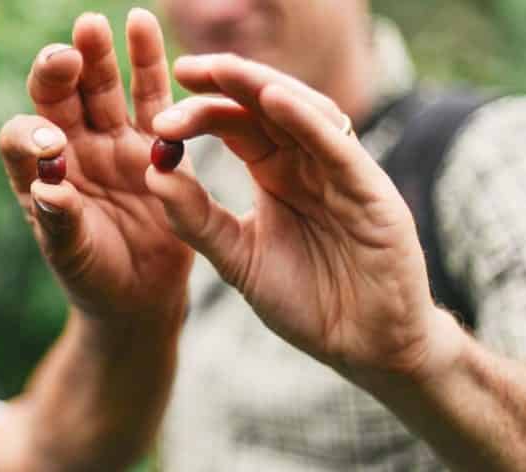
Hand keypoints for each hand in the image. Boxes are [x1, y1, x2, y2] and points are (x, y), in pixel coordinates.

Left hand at [0, 9, 192, 323]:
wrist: (140, 294)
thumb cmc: (94, 277)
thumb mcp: (72, 256)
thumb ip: (61, 222)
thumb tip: (50, 189)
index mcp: (39, 174)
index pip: (21, 137)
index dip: (31, 134)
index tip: (50, 144)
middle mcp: (72, 149)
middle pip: (59, 97)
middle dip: (61, 70)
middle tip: (67, 53)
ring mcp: (112, 142)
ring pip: (101, 88)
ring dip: (98, 56)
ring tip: (94, 24)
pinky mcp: (154, 144)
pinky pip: (150, 97)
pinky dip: (147, 62)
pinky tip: (141, 24)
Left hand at [145, 54, 465, 382]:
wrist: (363, 347)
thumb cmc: (306, 301)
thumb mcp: (238, 259)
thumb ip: (197, 219)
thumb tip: (152, 172)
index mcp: (276, 174)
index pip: (237, 125)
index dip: (201, 110)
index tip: (159, 110)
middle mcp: (309, 163)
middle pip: (266, 107)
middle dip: (226, 84)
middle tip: (185, 69)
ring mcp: (343, 174)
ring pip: (304, 113)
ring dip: (263, 88)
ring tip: (222, 70)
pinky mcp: (373, 194)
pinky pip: (339, 148)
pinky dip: (308, 122)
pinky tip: (273, 100)